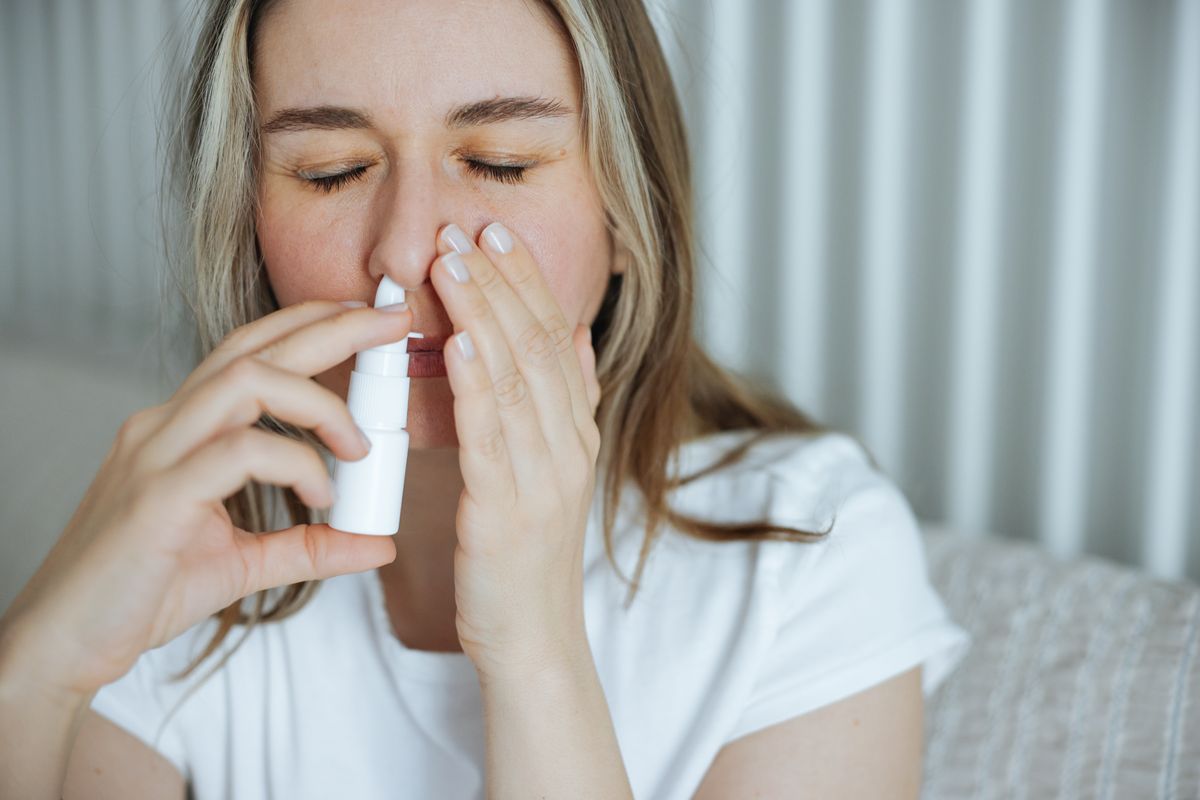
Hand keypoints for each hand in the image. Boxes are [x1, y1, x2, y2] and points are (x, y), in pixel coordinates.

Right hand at [0, 300, 413, 696]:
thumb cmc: (142, 593)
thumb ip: (310, 546)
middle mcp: (165, 425)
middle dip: (332, 326)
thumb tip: (378, 542)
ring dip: (320, 402)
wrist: (66, 643)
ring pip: (246, 381)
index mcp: (182, 428)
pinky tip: (321, 496)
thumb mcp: (244, 564)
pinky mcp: (157, 495)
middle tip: (394, 321)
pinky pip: (240, 452)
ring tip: (359, 446)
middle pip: (254, 347)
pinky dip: (296, 463)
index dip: (310, 325)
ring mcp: (156, 454)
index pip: (249, 352)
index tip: (369, 321)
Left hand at [431, 221, 601, 679]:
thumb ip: (565, 403)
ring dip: (483, 315)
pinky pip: (493, 437)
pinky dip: (476, 385)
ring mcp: (545, 478)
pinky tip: (457, 344)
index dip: (527, 282)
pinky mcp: (509, 511)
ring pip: (517, 380)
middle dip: (501, 283)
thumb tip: (572, 335)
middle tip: (466, 229)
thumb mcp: (553, 470)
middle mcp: (569, 447)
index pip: (555, 338)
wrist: (532, 639)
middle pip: (538, 346)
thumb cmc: (526, 554)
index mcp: (576, 433)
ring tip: (451, 264)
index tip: (495, 233)